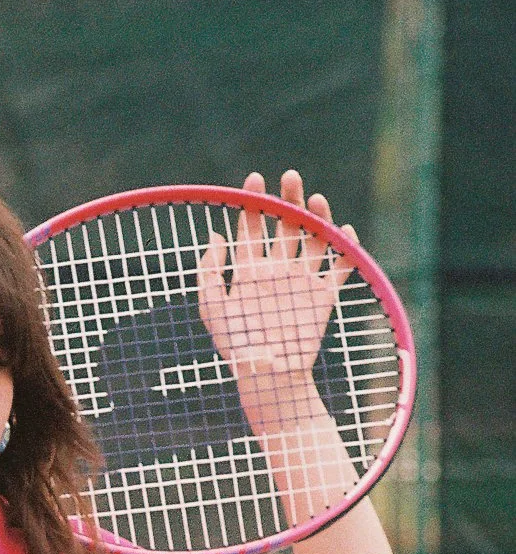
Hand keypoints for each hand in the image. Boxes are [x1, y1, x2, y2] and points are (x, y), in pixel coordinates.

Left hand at [197, 168, 355, 425]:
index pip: (251, 228)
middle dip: (288, 199)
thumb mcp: (211, 306)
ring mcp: (301, 282)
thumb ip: (209, 271)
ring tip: (316, 199)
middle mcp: (276, 271)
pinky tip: (345, 231)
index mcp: (249, 271)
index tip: (254, 178)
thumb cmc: (235, 346)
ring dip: (317, 217)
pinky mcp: (323, 297)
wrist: (266, 376)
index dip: (253, 202)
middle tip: (290, 177)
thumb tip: (215, 234)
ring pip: (314, 239)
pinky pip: (339, 267)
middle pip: (285, 226)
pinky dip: (346, 249)